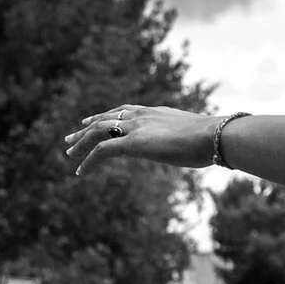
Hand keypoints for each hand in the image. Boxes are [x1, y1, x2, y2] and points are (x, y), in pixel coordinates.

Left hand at [63, 105, 216, 175]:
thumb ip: (190, 138)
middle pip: (105, 119)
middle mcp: (140, 116)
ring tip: (69, 154)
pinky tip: (81, 172)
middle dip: (86, 128)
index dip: (106, 116)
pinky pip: (102, 151)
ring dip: (81, 143)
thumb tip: (204, 147)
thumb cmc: (215, 138)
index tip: (93, 121)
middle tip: (71, 137)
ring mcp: (135, 128)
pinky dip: (88, 161)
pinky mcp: (132, 144)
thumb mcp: (197, 136)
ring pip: (97, 133)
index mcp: (155, 112)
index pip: (123, 111)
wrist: (214, 136)